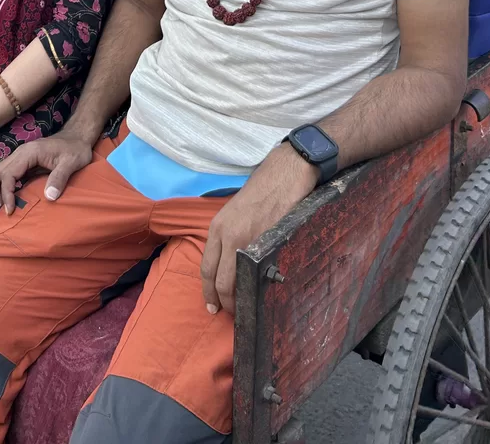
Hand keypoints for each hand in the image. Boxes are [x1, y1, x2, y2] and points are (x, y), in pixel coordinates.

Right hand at [0, 131, 93, 218]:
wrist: (77, 137)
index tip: (10, 211)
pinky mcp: (22, 165)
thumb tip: (49, 197)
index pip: (8, 174)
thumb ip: (60, 178)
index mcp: (29, 153)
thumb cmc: (75, 149)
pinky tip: (0, 205)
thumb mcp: (71, 162)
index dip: (6, 194)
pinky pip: (6, 178)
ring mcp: (19, 159)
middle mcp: (19, 154)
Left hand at [200, 145, 317, 315]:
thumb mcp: (233, 213)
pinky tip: (263, 293)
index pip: (206, 269)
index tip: (212, 306)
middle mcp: (228, 236)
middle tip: (230, 314)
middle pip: (221, 281)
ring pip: (238, 282)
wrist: (283, 174)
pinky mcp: (269, 242)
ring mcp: (249, 240)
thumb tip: (229, 266)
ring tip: (246, 309)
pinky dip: (259, 288)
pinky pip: (260, 273)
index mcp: (217, 228)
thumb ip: (227, 237)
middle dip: (224, 303)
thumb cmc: (260, 192)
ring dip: (241, 300)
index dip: (208, 292)